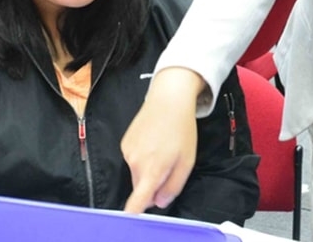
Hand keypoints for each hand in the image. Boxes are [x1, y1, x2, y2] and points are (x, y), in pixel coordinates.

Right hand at [122, 67, 205, 212]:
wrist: (169, 99)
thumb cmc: (182, 130)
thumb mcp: (187, 161)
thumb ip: (173, 186)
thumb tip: (160, 202)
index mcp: (152, 170)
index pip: (135, 202)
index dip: (135, 212)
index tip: (136, 214)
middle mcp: (135, 163)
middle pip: (140, 187)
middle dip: (153, 185)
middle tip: (170, 166)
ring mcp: (127, 152)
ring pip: (137, 173)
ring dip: (148, 169)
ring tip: (163, 148)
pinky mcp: (124, 142)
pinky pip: (133, 160)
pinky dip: (142, 157)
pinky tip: (154, 141)